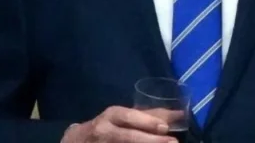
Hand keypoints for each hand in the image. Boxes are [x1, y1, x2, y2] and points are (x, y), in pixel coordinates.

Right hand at [61, 106, 180, 142]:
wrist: (77, 141)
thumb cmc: (107, 125)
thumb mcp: (121, 117)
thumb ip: (146, 116)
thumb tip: (177, 114)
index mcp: (111, 116)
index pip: (129, 117)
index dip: (147, 122)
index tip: (166, 128)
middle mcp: (105, 130)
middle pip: (128, 137)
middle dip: (151, 140)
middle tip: (172, 142)